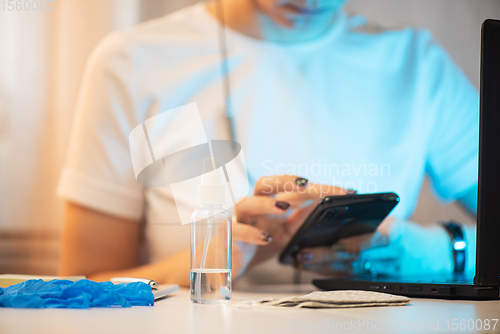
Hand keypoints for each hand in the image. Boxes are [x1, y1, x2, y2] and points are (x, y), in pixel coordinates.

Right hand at [233, 175, 346, 273]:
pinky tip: (266, 238)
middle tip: (306, 183)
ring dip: (265, 203)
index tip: (344, 192)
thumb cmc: (257, 242)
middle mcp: (255, 207)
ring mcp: (240, 220)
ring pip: (247, 203)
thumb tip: (331, 211)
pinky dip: (251, 233)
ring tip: (283, 207)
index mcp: (271, 203)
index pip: (294, 188)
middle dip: (285, 180)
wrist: (230, 262)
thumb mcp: (287, 232)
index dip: (319, 188)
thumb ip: (303, 220)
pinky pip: (237, 231)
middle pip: (264, 184)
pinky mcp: (229, 236)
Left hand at [296, 218, 453, 276]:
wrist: (436, 256)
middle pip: (355, 258)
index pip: (370, 239)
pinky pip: (354, 280)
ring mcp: (386, 272)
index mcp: (395, 234)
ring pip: (351, 271)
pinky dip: (333, 276)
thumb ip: (369, 223)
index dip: (349, 243)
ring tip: (302, 261)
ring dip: (324, 267)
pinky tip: (315, 271)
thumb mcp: (393, 222)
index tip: (329, 241)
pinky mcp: (381, 282)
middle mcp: (391, 256)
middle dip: (326, 256)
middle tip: (303, 253)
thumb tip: (334, 220)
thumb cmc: (408, 235)